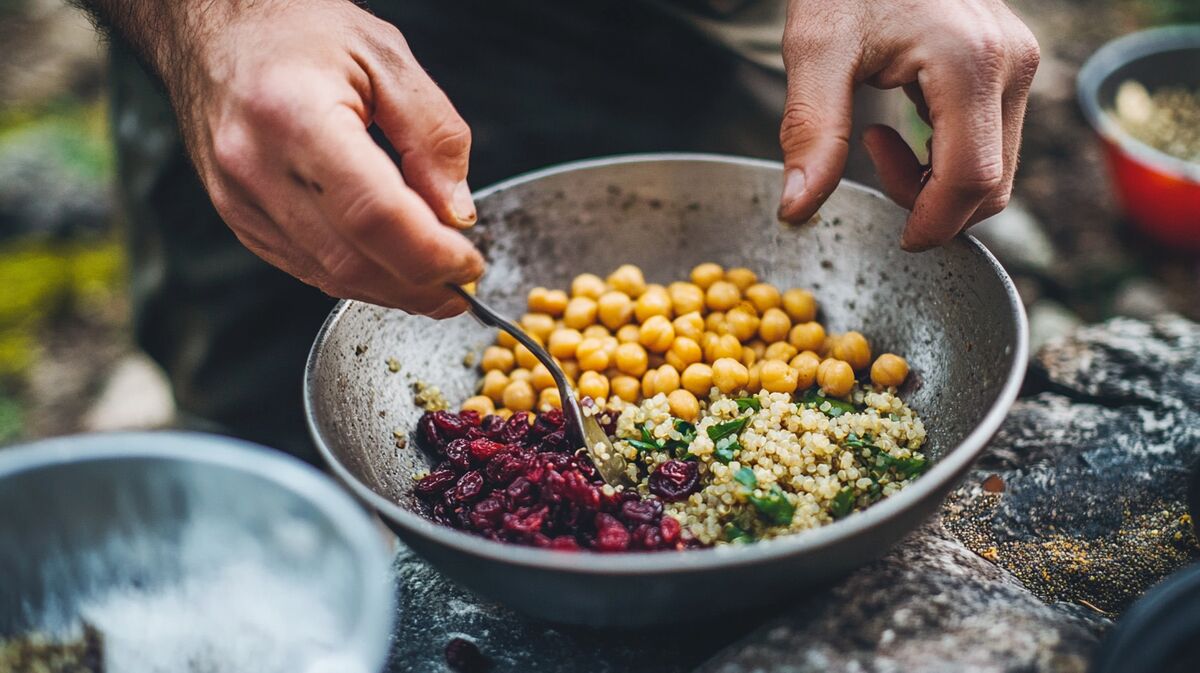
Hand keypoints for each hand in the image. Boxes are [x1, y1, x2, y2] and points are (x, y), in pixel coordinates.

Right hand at [148, 0, 483, 314]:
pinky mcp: (237, 217)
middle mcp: (257, 166)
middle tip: (463, 281)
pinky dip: (358, 276)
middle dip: (420, 285)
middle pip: (353, 260)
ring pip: (330, 276)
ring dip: (392, 289)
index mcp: (294, 116)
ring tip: (438, 280)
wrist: (209, 24)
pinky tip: (390, 265)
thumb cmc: (293, 26)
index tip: (471, 262)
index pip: (375, 215)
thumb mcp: (385, 56)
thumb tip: (458, 212)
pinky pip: (307, 267)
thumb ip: (433, 135)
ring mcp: (240, 199)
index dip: (432, 253)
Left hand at [776, 0, 1039, 250]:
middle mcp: (1011, 63)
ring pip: (997, 168)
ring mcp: (1017, 61)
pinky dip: (948, 157)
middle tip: (870, 161)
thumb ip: (810, 132)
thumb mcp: (816, 50)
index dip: (933, 223)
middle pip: (993, 184)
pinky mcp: (1010, 63)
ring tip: (878, 139)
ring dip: (937, 182)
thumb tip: (797, 211)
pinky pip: (993, 140)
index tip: (894, 238)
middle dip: (931, 205)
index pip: (972, 180)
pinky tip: (901, 125)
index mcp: (969, 62)